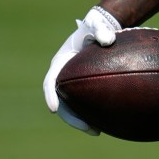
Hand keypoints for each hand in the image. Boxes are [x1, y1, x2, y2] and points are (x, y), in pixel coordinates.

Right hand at [42, 6, 120, 134]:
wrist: (100, 30)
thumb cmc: (95, 28)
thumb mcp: (96, 26)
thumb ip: (101, 30)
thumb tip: (108, 40)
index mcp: (60, 62)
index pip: (50, 83)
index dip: (50, 96)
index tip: (54, 109)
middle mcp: (63, 76)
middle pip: (62, 102)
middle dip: (71, 118)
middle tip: (87, 128)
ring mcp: (72, 84)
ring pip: (72, 107)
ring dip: (82, 121)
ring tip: (98, 132)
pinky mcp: (82, 89)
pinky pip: (84, 104)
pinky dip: (92, 113)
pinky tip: (106, 123)